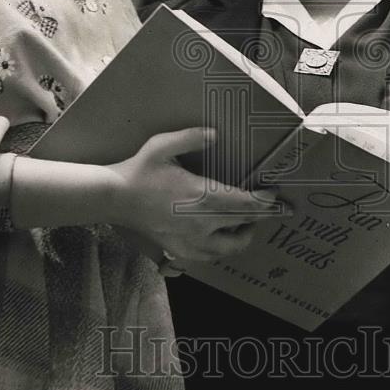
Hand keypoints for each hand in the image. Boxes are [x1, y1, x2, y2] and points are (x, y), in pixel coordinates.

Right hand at [107, 128, 287, 262]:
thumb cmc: (140, 170)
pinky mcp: (179, 250)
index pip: (244, 203)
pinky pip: (210, 256)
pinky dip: (222, 248)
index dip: (264, 202)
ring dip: (242, 236)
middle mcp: (200, 223)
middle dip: (260, 217)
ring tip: (247, 224)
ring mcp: (190, 241)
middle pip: (242, 225)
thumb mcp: (162, 145)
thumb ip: (191, 136)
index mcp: (201, 196)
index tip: (275, 197)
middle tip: (274, 209)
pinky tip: (221, 238)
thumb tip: (216, 134)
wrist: (114, 198)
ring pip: (229, 247)